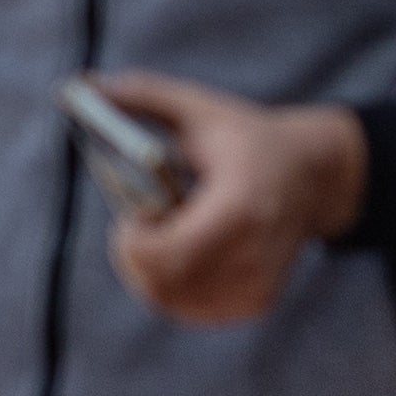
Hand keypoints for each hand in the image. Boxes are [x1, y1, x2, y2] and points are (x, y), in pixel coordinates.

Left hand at [90, 73, 364, 324]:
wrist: (314, 176)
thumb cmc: (246, 139)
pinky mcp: (258, 303)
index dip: (133, 243)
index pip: (166, 254)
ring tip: (174, 233)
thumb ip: (143, 95)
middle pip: (161, 283)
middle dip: (135, 257)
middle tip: (147, 224)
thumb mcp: (199, 110)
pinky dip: (176, 288)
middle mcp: (255, 251)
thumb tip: (80, 84)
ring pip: (171, 303)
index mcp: (240, 203)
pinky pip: (192, 310)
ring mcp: (258, 283)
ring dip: (153, 272)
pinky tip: (191, 255)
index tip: (134, 215)